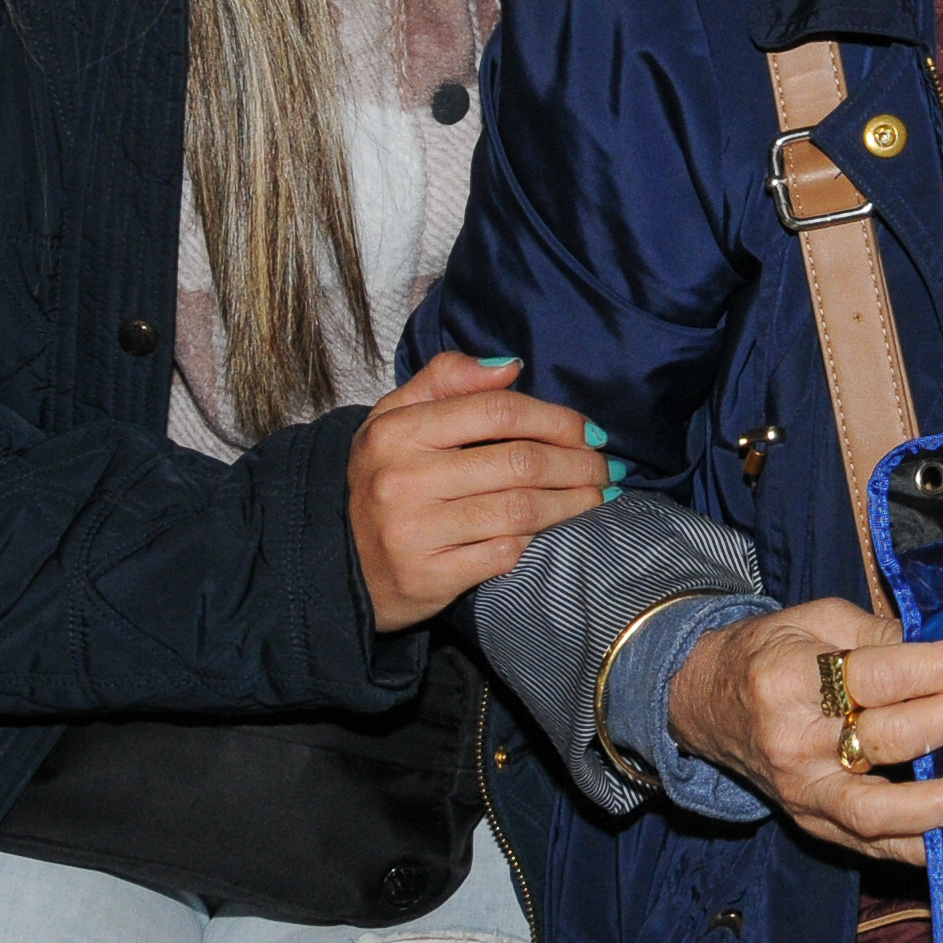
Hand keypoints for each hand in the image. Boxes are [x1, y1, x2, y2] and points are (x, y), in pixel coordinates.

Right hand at [348, 351, 616, 630]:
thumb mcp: (395, 418)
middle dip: (578, 463)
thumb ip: (446, 379)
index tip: (589, 431)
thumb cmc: (381, 477)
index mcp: (398, 431)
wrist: (336, 558)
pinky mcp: (429, 576)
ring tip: (597, 496)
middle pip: (520, 462)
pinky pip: (504, 554)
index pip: (497, 411)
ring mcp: (416, 531)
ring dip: (572, 502)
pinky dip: (534, 540)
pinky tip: (548, 531)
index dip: (556, 419)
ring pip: (521, 510)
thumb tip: (510, 366)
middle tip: (606, 467)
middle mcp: (404, 479)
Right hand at [668, 598, 942, 863]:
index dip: (938, 667)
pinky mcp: (813, 826)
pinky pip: (874, 845)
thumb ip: (882, 635)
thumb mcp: (816, 619)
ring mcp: (804, 794)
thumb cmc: (768, 652)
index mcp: (792, 678)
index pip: (878, 676)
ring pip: (880, 812)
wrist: (704, 703)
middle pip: (891, 739)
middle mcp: (796, 744)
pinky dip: (922, 846)